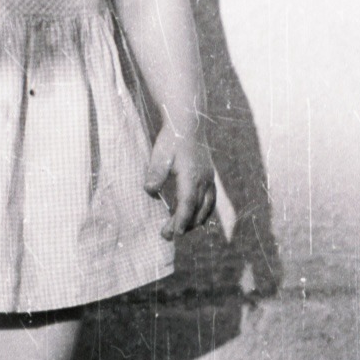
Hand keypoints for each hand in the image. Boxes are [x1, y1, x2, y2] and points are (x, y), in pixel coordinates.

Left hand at [145, 122, 215, 239]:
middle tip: (167, 235)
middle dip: (185, 225)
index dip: (181, 220)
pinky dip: (201, 211)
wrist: (188, 123)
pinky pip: (209, 200)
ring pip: (206, 207)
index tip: (174, 233)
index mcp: (192, 176)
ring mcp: (209, 179)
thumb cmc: (172, 139)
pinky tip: (191, 216)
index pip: (187, 204)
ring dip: (194, 220)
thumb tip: (150, 191)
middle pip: (197, 210)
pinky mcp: (209, 177)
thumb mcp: (160, 155)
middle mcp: (204, 180)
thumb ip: (155, 173)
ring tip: (180, 229)